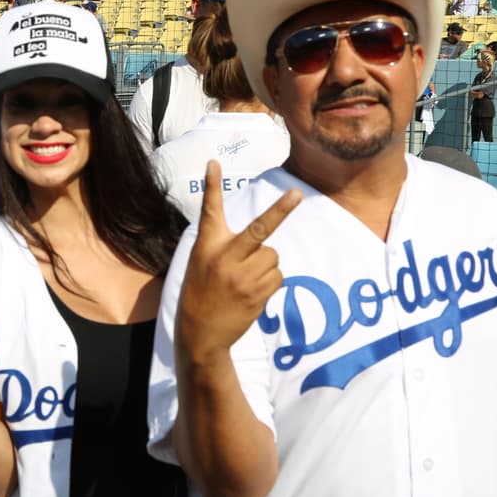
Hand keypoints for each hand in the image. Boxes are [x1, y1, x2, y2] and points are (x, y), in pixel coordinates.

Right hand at [176, 161, 300, 361]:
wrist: (200, 333)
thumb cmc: (201, 291)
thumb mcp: (201, 262)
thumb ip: (225, 244)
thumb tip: (264, 237)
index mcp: (207, 245)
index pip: (210, 210)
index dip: (212, 186)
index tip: (213, 163)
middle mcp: (225, 256)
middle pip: (259, 228)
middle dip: (281, 210)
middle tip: (296, 194)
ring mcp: (242, 276)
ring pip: (273, 256)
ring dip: (266, 265)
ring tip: (245, 281)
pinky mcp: (257, 293)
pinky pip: (278, 276)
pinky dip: (270, 282)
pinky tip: (251, 293)